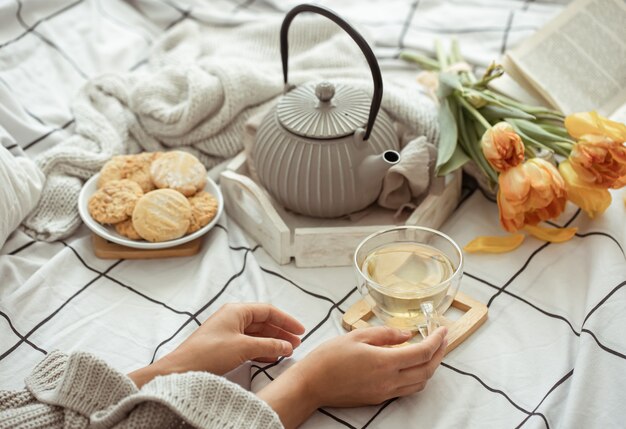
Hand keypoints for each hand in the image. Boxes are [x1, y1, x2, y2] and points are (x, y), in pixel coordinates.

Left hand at [129, 303, 304, 386]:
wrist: (181, 369)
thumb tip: (287, 345)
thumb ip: (268, 345)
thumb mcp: (243, 347)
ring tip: (288, 351)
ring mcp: (228, 332)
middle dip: (281, 332)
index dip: (286, 320)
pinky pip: (249, 344)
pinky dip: (262, 349)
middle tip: (297, 343)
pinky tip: (272, 357)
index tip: (300, 330)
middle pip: (264, 322)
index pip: (268, 311)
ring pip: (257, 334)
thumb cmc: (208, 353)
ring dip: (273, 342)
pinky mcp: (225, 345)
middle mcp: (233, 318)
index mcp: (237, 311)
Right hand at [258, 326, 446, 428]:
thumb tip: (406, 334)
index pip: (422, 353)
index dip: (437, 341)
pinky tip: (411, 363)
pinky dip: (416, 376)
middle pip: (427, 370)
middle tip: (442, 339)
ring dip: (430, 367)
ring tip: (431, 351)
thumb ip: (385, 334)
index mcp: (384, 362)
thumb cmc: (328, 358)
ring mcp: (385, 392)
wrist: (311, 384)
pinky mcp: (378, 398)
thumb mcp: (356, 336)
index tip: (443, 330)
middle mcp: (389, 380)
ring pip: (420, 383)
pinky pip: (407, 389)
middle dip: (439, 354)